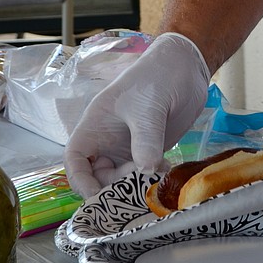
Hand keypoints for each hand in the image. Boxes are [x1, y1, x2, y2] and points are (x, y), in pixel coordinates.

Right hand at [63, 33, 210, 198]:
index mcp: (96, 125)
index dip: (80, 180)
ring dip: (136, 185)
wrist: (187, 67)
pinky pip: (142, 175)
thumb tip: (145, 171)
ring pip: (121, 179)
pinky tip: (167, 170)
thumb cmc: (158, 76)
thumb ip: (146, 139)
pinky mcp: (148, 150)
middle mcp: (107, 139)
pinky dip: (151, 180)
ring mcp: (128, 147)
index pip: (75, 159)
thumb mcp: (148, 107)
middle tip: (140, 183)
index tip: (97, 195)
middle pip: (98, 176)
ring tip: (157, 175)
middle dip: (114, 186)